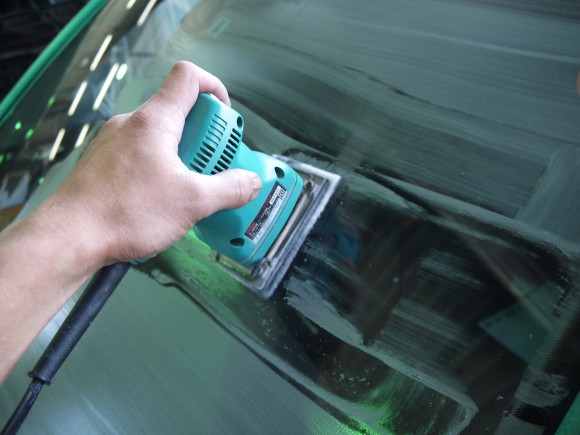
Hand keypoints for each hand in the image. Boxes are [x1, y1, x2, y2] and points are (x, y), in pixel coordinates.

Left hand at [42, 61, 261, 264]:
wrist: (69, 238)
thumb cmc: (124, 213)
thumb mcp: (192, 202)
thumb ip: (229, 189)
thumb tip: (250, 182)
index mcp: (155, 121)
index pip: (188, 77)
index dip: (214, 89)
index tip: (225, 121)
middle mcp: (131, 124)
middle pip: (178, 111)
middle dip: (204, 138)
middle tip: (213, 168)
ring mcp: (114, 143)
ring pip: (160, 136)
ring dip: (182, 156)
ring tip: (190, 190)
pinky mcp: (105, 164)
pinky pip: (142, 155)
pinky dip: (161, 168)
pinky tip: (163, 200)